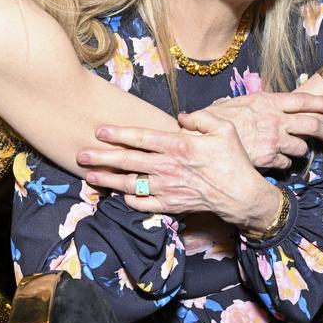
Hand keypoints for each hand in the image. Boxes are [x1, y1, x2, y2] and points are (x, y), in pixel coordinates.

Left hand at [78, 110, 281, 231]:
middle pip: (128, 161)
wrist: (242, 196)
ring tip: (89, 176)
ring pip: (129, 185)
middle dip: (102, 158)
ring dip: (107, 180)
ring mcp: (167, 188)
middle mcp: (168, 167)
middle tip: (81, 155)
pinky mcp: (170, 205)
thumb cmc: (234, 160)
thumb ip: (200, 118)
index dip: (118, 134)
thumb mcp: (224, 129)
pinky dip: (128, 200)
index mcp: (179, 146)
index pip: (141, 138)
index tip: (99, 130)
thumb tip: (180, 117)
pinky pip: (142, 204)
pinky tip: (117, 194)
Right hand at [199, 91, 322, 168]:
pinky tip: (279, 163)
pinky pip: (287, 163)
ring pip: (302, 147)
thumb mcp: (231, 103)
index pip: (303, 100)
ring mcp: (273, 140)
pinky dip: (286, 164)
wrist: (204, 140)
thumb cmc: (214, 120)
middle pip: (312, 124)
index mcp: (267, 102)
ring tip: (297, 151)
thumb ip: (248, 104)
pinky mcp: (269, 158)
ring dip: (302, 150)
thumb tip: (254, 102)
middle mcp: (275, 119)